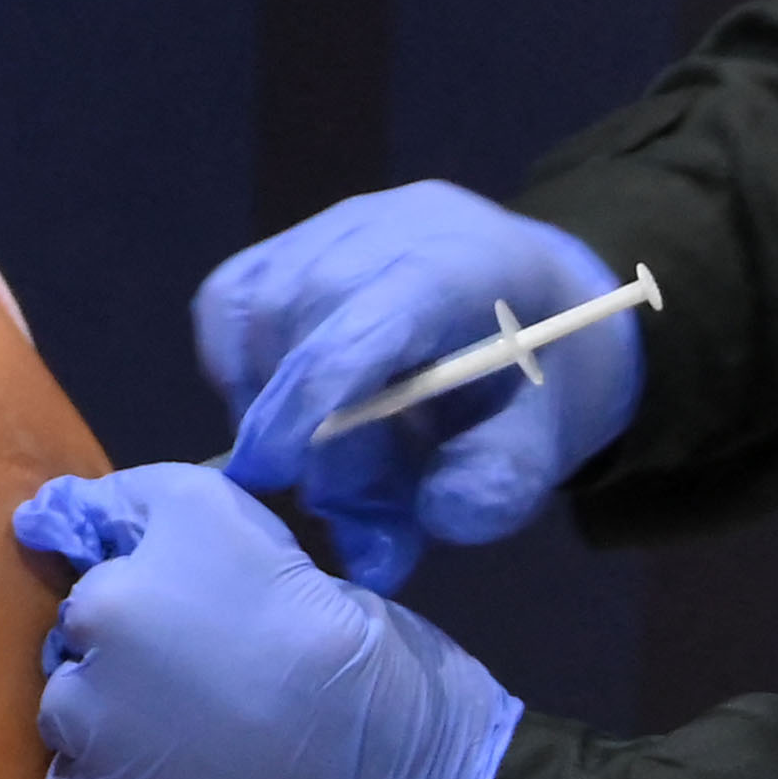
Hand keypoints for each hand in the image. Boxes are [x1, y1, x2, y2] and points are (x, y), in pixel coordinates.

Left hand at [11, 462, 515, 778]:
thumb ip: (236, 556)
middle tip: (207, 687)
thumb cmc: (382, 681)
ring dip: (113, 718)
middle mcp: (111, 606)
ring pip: (70, 702)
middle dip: (134, 643)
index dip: (159, 563)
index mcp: (186, 528)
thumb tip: (181, 569)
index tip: (187, 595)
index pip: (127, 515)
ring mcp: (87, 715)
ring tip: (191, 755)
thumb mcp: (323, 573)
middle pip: (90, 616)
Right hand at [197, 181, 633, 587]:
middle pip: (298, 320)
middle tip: (346, 504)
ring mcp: (337, 222)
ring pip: (253, 310)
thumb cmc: (541, 377)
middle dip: (303, 428)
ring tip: (326, 455)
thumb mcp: (543, 443)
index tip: (276, 484)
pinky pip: (232, 300)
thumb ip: (484, 490)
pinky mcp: (295, 236)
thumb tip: (379, 556)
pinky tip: (290, 409)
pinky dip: (242, 368)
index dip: (306, 412)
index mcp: (462, 266)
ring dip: (268, 403)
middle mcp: (389, 226)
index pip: (357, 328)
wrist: (544, 300)